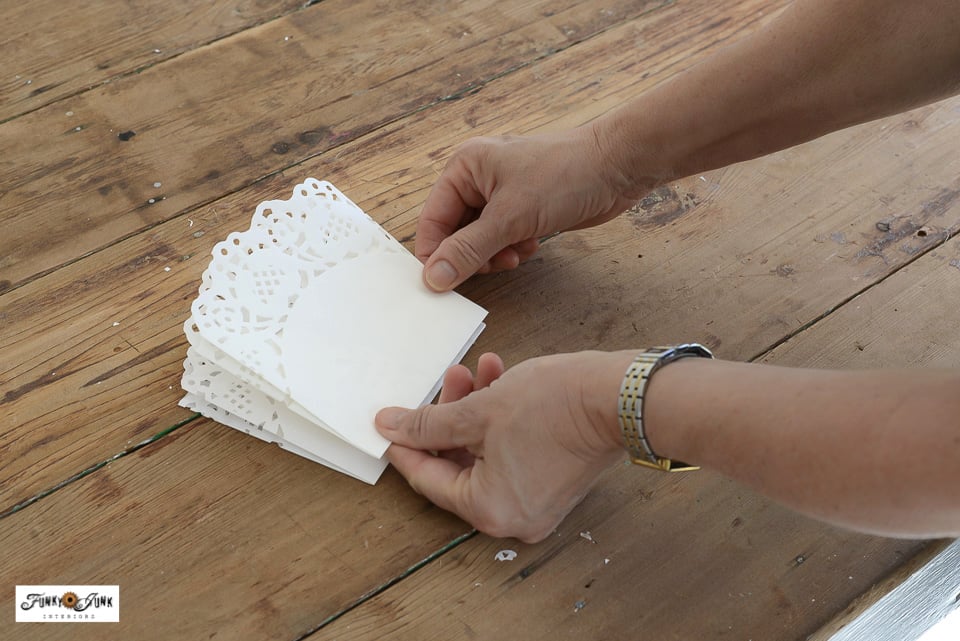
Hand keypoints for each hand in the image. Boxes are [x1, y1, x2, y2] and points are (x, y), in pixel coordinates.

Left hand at [375, 351, 631, 541]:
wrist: (621, 397)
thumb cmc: (555, 407)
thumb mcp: (477, 411)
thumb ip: (427, 424)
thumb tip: (388, 428)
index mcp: (489, 510)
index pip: (428, 479)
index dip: (405, 444)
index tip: (390, 420)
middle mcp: (513, 517)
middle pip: (457, 467)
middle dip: (447, 418)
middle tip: (443, 382)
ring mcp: (536, 502)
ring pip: (484, 455)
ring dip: (474, 413)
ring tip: (474, 372)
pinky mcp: (553, 482)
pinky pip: (510, 455)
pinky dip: (499, 423)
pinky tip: (498, 381)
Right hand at [416, 124, 641, 290]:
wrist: (618, 166)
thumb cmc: (565, 175)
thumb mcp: (510, 218)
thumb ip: (469, 250)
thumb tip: (434, 277)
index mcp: (464, 168)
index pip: (432, 220)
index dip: (436, 254)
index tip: (444, 284)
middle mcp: (478, 178)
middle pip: (454, 232)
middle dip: (472, 255)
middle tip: (494, 265)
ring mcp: (502, 194)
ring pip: (479, 239)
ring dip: (494, 255)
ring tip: (517, 253)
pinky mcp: (524, 208)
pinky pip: (503, 238)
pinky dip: (513, 248)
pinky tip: (533, 244)